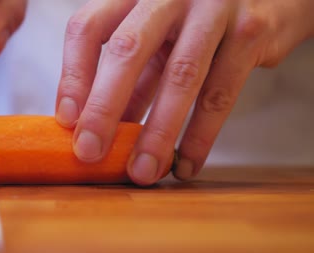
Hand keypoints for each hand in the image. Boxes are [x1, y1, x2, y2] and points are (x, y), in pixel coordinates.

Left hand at [55, 0, 313, 185]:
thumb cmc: (194, 19)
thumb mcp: (156, 36)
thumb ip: (132, 74)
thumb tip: (100, 127)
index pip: (88, 28)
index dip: (73, 76)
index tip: (67, 121)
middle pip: (127, 49)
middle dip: (104, 108)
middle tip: (89, 152)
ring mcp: (212, 9)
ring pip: (179, 77)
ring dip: (157, 132)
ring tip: (143, 171)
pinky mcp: (250, 31)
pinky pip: (221, 92)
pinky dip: (202, 135)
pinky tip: (185, 163)